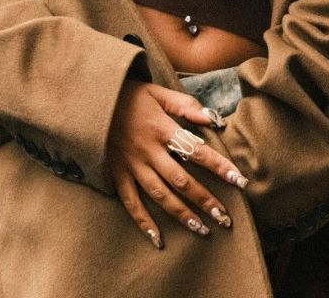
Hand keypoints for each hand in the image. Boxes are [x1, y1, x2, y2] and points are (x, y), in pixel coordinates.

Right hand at [105, 82, 246, 248]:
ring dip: (181, 214)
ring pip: (160, 195)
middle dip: (205, 200)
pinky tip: (158, 238)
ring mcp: (131, 164)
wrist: (88, 98)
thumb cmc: (127, 94)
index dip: (220, 167)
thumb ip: (186, 104)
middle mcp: (148, 150)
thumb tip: (214, 120)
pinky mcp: (116, 172)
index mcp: (161, 129)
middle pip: (182, 181)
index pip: (198, 151)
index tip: (240, 181)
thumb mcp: (157, 92)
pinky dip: (142, 221)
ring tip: (202, 229)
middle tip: (225, 218)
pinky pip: (130, 200)